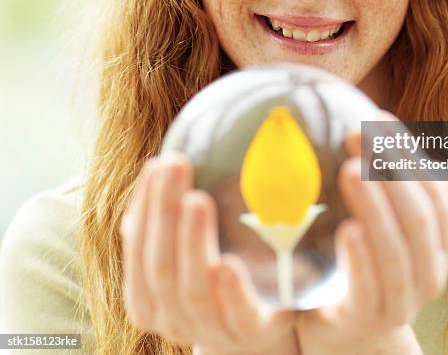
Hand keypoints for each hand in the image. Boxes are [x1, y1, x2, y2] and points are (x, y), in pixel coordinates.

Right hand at [120, 154, 298, 354]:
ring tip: (197, 200)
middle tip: (175, 166)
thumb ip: (169, 221)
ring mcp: (211, 329)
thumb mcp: (188, 249)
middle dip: (164, 213)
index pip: (138, 250)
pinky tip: (228, 263)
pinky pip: (237, 316)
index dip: (145, 208)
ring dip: (192, 243)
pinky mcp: (250, 333)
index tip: (157, 164)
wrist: (259, 327)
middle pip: (160, 267)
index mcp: (150, 296)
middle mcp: (173, 318)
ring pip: (192, 291)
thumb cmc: (217, 282)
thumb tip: (155, 168)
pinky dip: (231, 291)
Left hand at [295, 111, 447, 354]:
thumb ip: (393, 178)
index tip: (377, 118)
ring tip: (349, 170)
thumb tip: (382, 120)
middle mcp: (430, 273)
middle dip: (391, 171)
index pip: (435, 192)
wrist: (343, 320)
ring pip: (398, 252)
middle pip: (419, 217)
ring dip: (376, 208)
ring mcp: (401, 301)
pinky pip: (370, 291)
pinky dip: (363, 260)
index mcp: (441, 242)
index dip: (408, 152)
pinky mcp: (366, 320)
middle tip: (356, 134)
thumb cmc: (365, 255)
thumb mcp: (384, 214)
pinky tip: (348, 229)